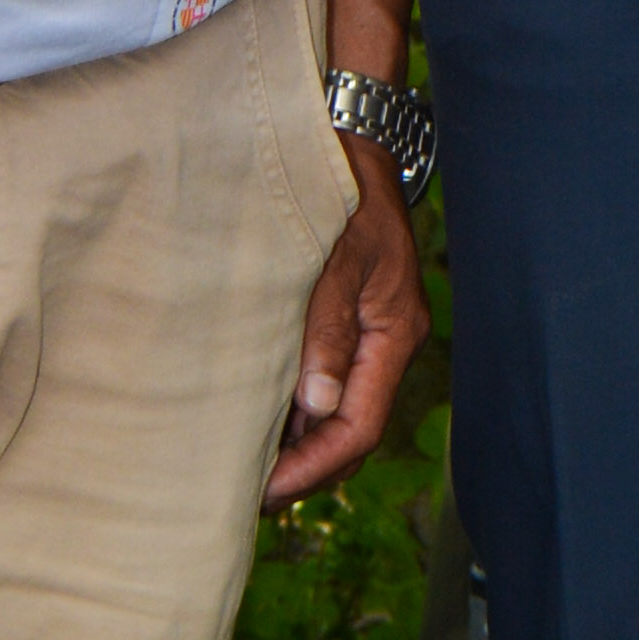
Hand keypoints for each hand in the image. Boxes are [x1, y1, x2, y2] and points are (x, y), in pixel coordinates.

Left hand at [266, 142, 425, 502]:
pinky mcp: (346, 321)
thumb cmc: (342, 192)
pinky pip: (326, 383)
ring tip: (245, 473)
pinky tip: (258, 423)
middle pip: (352, 432)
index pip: (359, 427)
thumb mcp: (336, 257)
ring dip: (298, 447)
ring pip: (338, 413)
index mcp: (393, 334)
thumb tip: (315, 405)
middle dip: (306, 472)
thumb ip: (324, 328)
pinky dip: (295, 413)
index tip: (264, 491)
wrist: (349, 140)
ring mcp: (368, 334)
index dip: (313, 467)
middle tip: (245, 499)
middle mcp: (385, 343)